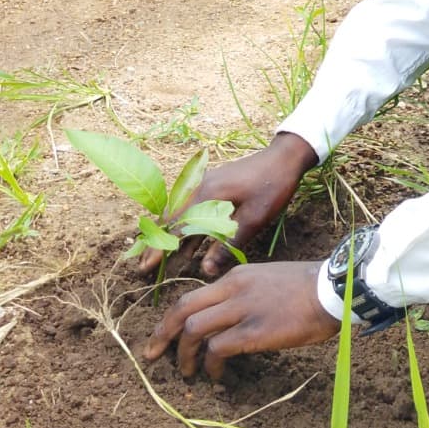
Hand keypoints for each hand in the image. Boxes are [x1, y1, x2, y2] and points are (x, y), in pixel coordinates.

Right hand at [138, 131, 316, 277]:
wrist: (285, 157)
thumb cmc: (271, 187)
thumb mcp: (253, 220)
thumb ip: (227, 245)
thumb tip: (204, 270)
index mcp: (205, 195)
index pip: (174, 227)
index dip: (159, 249)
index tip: (144, 267)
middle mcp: (199, 187)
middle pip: (170, 218)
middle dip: (156, 242)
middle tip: (143, 266)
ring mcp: (205, 184)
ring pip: (178, 213)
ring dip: (169, 234)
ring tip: (158, 257)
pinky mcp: (213, 185)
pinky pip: (190, 207)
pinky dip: (183, 224)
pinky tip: (186, 241)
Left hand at [143, 260, 338, 377]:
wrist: (331, 290)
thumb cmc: (306, 288)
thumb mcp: (267, 281)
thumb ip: (244, 294)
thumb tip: (229, 318)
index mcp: (235, 277)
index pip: (191, 296)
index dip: (172, 318)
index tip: (163, 336)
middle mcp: (233, 289)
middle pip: (182, 309)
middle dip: (162, 334)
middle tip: (152, 355)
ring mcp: (242, 309)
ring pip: (194, 329)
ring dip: (184, 355)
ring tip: (186, 373)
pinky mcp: (254, 331)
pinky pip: (218, 349)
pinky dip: (211, 365)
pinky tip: (217, 376)